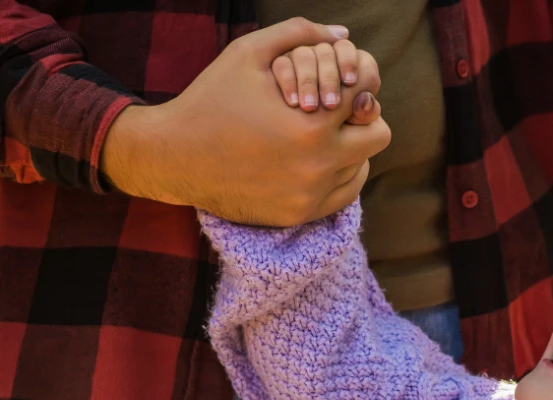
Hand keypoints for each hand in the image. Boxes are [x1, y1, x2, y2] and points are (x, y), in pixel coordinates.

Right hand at [101, 18, 390, 226]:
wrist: (174, 157)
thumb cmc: (211, 98)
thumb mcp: (248, 53)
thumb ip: (299, 33)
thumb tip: (344, 34)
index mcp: (312, 120)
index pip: (366, 90)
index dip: (358, 78)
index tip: (343, 79)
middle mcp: (318, 162)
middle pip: (378, 133)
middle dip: (363, 115)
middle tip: (340, 109)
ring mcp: (311, 193)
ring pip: (363, 165)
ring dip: (350, 145)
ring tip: (325, 132)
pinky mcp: (301, 213)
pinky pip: (345, 193)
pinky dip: (340, 174)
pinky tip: (321, 158)